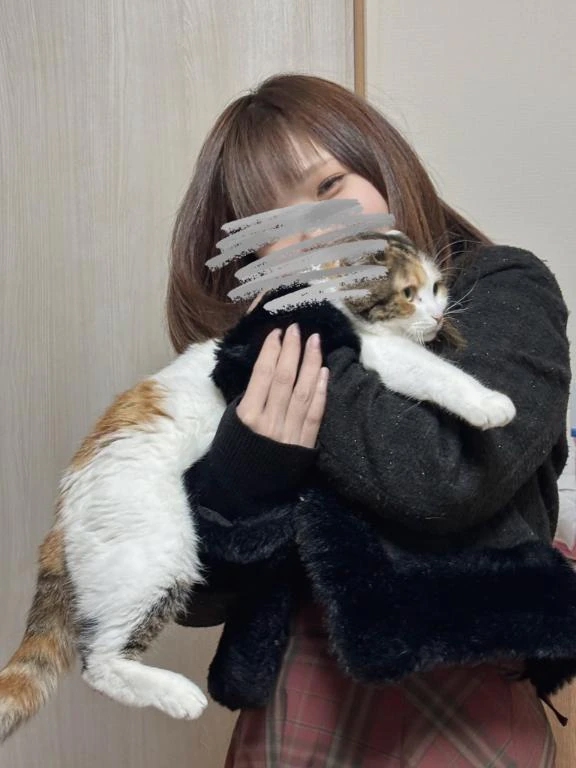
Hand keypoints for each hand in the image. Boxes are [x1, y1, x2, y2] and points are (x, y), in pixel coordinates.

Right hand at [236, 324, 328, 447]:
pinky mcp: (304, 446)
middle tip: (297, 328)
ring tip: (315, 341)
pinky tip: (324, 372)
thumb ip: (248, 398)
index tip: (278, 333)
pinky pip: (316, 414)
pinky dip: (320, 392)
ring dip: (310, 363)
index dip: (272, 351)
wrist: (244, 493)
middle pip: (285, 379)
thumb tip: (265, 370)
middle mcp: (270, 423)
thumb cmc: (233, 453)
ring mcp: (289, 434)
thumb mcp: (231, 423)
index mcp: (247, 416)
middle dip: (292, 350)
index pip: (263, 375)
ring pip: (304, 392)